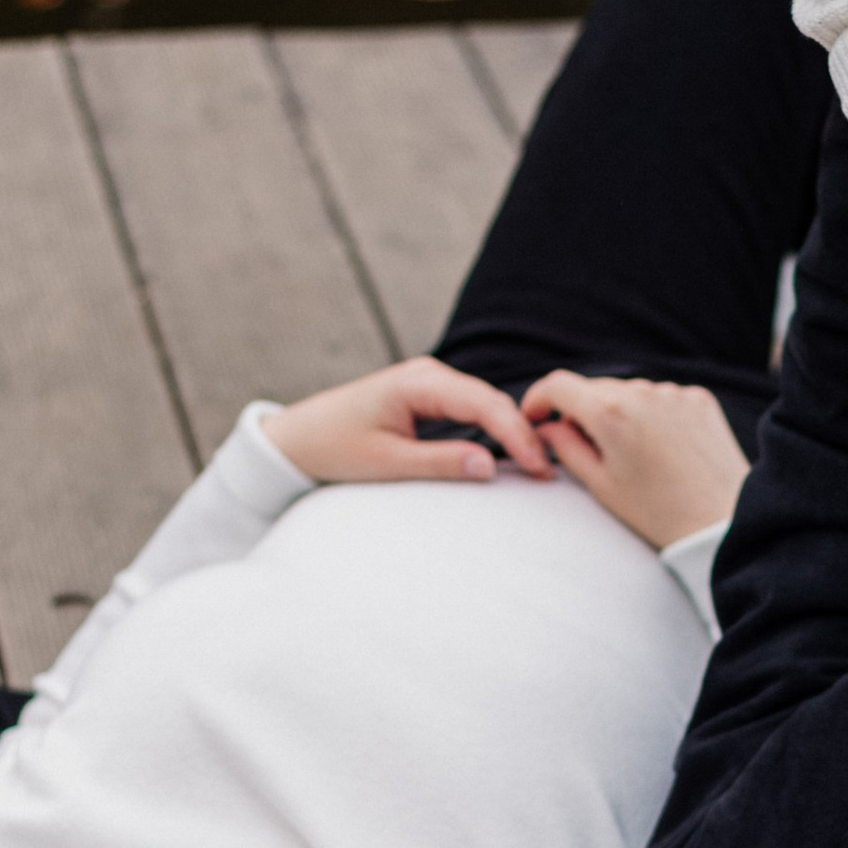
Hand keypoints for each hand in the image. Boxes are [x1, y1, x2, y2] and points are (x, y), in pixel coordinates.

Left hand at [264, 356, 553, 485]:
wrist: (296, 439)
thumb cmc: (334, 449)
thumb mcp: (386, 463)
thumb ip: (439, 463)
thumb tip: (491, 466)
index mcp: (419, 383)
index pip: (484, 404)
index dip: (517, 434)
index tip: (540, 466)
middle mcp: (429, 375)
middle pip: (491, 400)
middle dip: (523, 433)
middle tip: (551, 471)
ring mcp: (429, 384)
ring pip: (484, 405)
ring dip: (512, 432)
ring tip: (540, 465)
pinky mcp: (428, 398)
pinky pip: (471, 411)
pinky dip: (494, 430)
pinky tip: (512, 453)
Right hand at [517, 372, 750, 551]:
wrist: (722, 523)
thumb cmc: (657, 513)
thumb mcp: (600, 485)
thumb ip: (565, 448)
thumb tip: (547, 427)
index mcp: (610, 413)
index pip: (558, 385)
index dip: (539, 399)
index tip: (536, 417)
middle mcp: (642, 391)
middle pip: (595, 389)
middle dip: (582, 412)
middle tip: (586, 449)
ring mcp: (673, 392)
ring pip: (629, 393)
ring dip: (620, 414)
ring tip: (634, 457)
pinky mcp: (699, 399)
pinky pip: (661, 398)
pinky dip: (652, 416)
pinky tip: (663, 450)